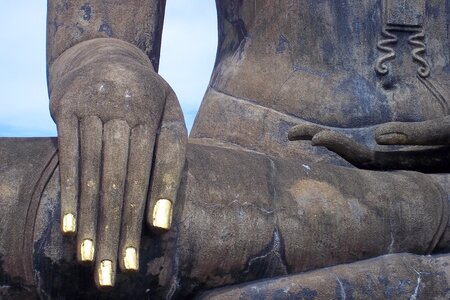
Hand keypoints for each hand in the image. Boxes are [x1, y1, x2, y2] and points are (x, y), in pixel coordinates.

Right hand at [49, 38, 186, 287]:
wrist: (106, 52)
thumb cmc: (146, 97)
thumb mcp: (169, 117)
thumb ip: (170, 164)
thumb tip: (162, 224)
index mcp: (149, 117)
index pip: (145, 179)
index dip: (139, 221)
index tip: (133, 262)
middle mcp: (118, 114)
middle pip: (116, 185)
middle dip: (113, 233)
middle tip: (109, 276)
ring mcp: (87, 110)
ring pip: (90, 177)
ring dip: (89, 222)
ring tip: (90, 261)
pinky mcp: (63, 111)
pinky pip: (66, 159)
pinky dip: (68, 195)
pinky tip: (69, 228)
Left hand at [288, 119, 449, 172]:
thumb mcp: (449, 133)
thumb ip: (419, 135)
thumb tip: (378, 135)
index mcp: (405, 165)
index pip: (363, 159)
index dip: (338, 146)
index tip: (316, 138)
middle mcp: (394, 164)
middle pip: (349, 156)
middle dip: (321, 142)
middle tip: (289, 135)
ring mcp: (394, 159)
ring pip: (355, 153)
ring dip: (328, 142)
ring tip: (297, 135)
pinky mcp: (398, 151)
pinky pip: (367, 149)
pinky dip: (344, 142)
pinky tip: (324, 138)